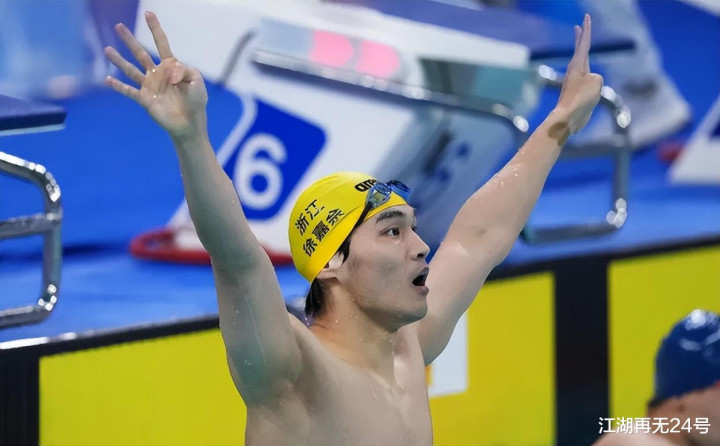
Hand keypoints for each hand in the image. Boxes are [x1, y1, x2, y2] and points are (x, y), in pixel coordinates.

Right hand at [104, 12, 207, 140]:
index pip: (162, 43)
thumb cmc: (195, 101)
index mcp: (171, 66)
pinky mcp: (145, 99)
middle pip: (140, 53)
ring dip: (119, 60)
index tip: (148, 14)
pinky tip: (107, 80)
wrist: (190, 123)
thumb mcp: (196, 80)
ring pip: (130, 70)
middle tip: (119, 26)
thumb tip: (169, 73)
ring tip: (107, 49)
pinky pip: (129, 91)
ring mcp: (149, 86)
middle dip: (130, 40)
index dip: (155, 29)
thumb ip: (184, 70)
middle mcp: (157, 73)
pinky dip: (118, 86)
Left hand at [555, 14, 603, 134]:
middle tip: (578, 26)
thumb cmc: (581, 99)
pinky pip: (588, 83)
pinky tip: (591, 83)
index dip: (587, 29)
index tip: (586, 17)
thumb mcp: (596, 82)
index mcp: (577, 65)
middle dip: (580, 38)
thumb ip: (597, 77)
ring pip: (584, 66)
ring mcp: (576, 82)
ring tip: (583, 50)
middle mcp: (575, 72)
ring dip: (585, 56)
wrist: (568, 118)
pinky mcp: (578, 93)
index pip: (584, 43)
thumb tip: (592, 83)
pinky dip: (591, 79)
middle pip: (579, 50)